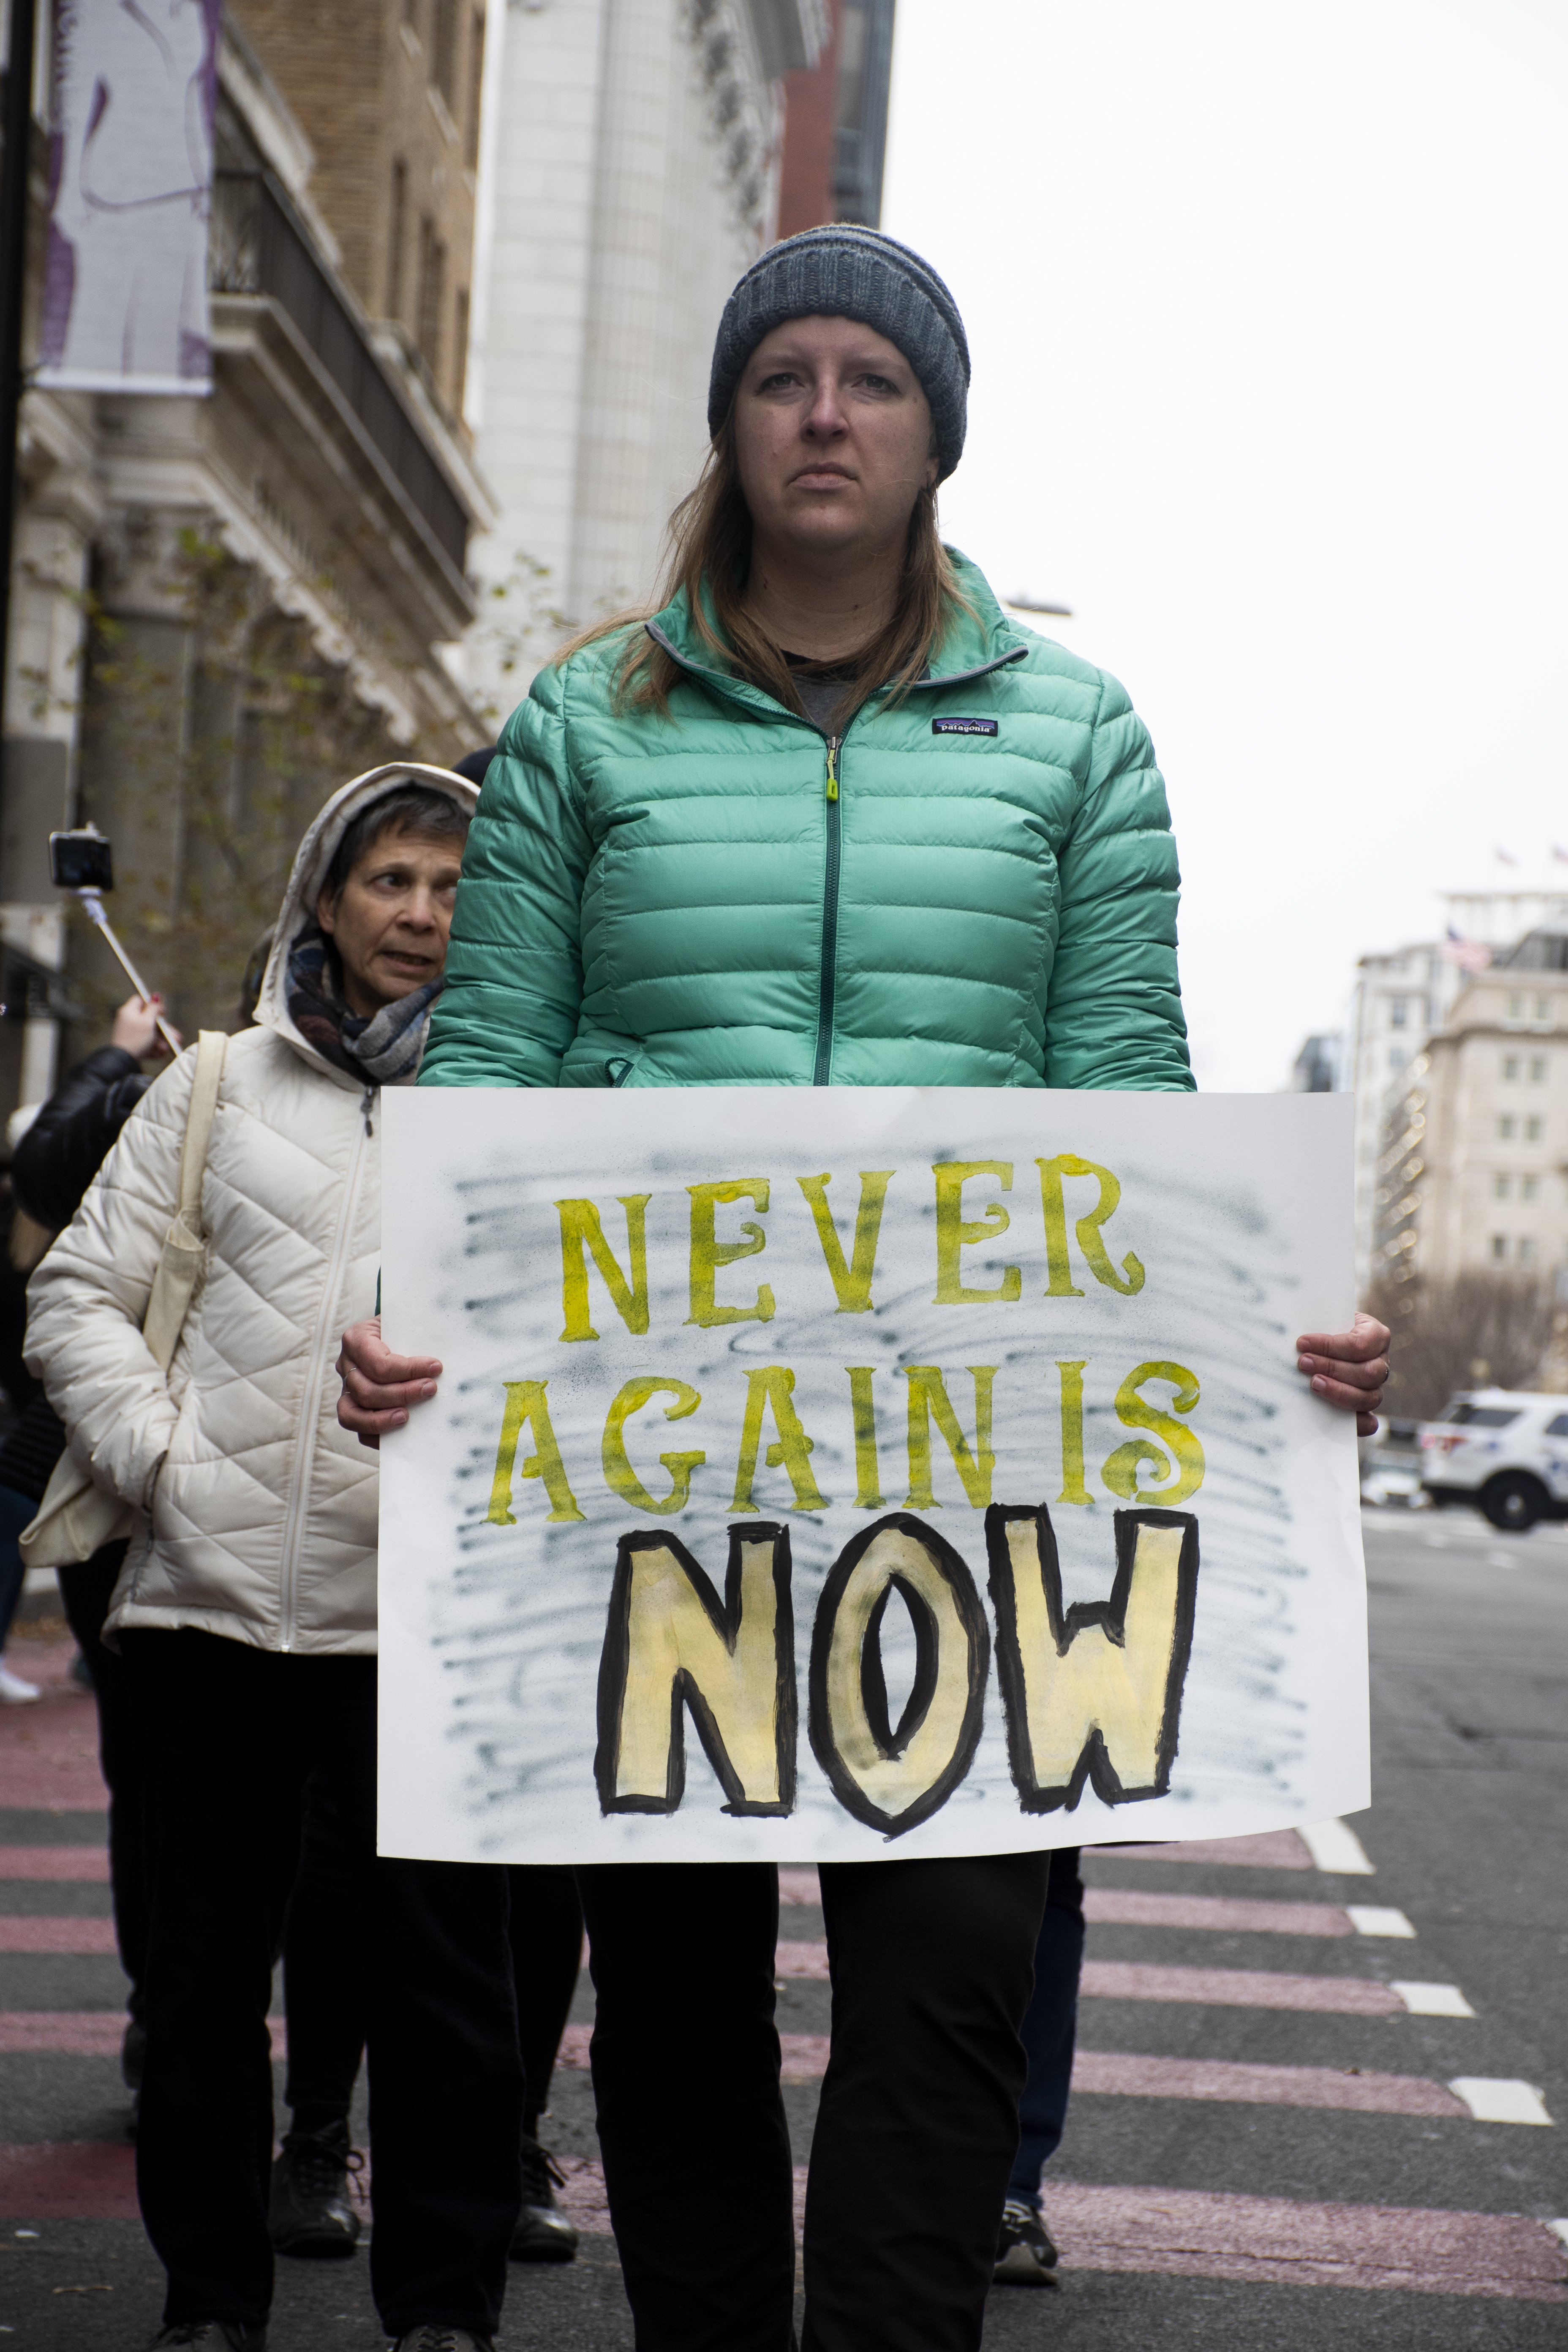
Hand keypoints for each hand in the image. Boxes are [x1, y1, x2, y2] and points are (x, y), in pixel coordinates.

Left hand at [110, 994, 178, 1059]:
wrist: (123, 1060)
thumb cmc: (134, 1040)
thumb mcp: (147, 1021)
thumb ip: (153, 1008)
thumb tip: (156, 996)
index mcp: (129, 1011)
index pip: (141, 1000)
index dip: (153, 1005)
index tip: (162, 1013)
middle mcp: (129, 1020)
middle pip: (149, 1019)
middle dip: (163, 1029)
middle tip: (174, 1035)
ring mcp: (130, 1033)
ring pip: (150, 1033)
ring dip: (160, 1040)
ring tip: (166, 1048)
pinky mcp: (132, 1044)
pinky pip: (146, 1043)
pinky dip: (153, 1047)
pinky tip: (159, 1053)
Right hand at [335, 1315, 442, 1449]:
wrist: (393, 1331)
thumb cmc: (402, 1327)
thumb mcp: (407, 1320)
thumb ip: (418, 1331)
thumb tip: (439, 1360)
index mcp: (356, 1339)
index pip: (379, 1363)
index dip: (409, 1370)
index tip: (436, 1367)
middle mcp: (346, 1365)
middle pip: (367, 1391)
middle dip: (402, 1394)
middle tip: (430, 1389)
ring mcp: (346, 1388)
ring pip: (352, 1414)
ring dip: (383, 1419)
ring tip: (409, 1416)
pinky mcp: (351, 1406)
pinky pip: (356, 1428)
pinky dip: (376, 1433)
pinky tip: (399, 1429)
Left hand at [1296, 1310, 1389, 1437]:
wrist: (1323, 1338)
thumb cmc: (1322, 1325)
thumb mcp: (1323, 1316)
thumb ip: (1316, 1319)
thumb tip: (1295, 1334)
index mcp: (1376, 1335)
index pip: (1361, 1343)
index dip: (1331, 1345)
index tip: (1302, 1342)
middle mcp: (1380, 1362)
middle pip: (1368, 1373)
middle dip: (1332, 1368)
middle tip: (1303, 1363)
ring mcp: (1375, 1387)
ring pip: (1369, 1397)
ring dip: (1338, 1392)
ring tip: (1312, 1383)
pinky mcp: (1365, 1408)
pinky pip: (1368, 1422)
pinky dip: (1354, 1423)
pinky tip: (1334, 1417)